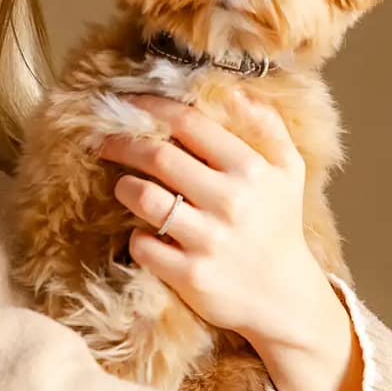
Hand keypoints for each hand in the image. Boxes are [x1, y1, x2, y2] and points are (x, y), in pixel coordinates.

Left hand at [98, 91, 361, 390]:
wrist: (285, 299)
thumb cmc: (279, 225)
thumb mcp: (289, 171)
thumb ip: (267, 126)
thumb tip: (236, 91)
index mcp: (250, 170)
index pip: (189, 123)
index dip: (150, 107)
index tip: (126, 102)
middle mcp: (230, 202)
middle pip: (157, 157)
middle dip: (121, 144)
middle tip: (103, 141)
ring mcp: (209, 240)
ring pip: (143, 199)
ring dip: (124, 188)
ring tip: (124, 187)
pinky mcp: (190, 276)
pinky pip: (142, 244)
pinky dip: (136, 236)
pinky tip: (145, 233)